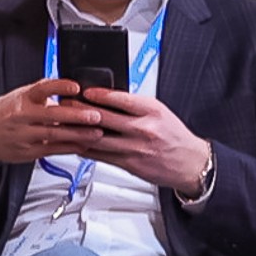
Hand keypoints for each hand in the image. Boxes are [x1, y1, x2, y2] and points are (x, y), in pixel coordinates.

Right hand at [0, 77, 92, 166]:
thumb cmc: (1, 114)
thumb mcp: (17, 96)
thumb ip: (40, 94)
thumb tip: (66, 89)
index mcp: (21, 99)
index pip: (41, 89)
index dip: (59, 87)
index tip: (75, 87)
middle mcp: (22, 117)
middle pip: (52, 116)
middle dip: (76, 116)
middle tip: (96, 115)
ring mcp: (25, 136)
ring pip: (55, 135)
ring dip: (78, 134)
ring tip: (97, 133)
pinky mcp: (28, 152)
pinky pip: (52, 150)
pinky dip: (70, 148)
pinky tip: (83, 145)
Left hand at [67, 86, 217, 195]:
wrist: (190, 162)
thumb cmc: (174, 134)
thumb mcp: (159, 111)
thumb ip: (134, 105)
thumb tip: (108, 96)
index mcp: (152, 111)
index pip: (121, 99)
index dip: (99, 95)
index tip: (84, 91)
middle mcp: (143, 129)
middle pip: (105, 119)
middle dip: (81, 110)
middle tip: (66, 104)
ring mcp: (135, 148)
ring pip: (99, 139)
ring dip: (78, 131)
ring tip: (65, 123)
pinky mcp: (130, 164)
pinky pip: (102, 156)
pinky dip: (86, 148)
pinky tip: (76, 142)